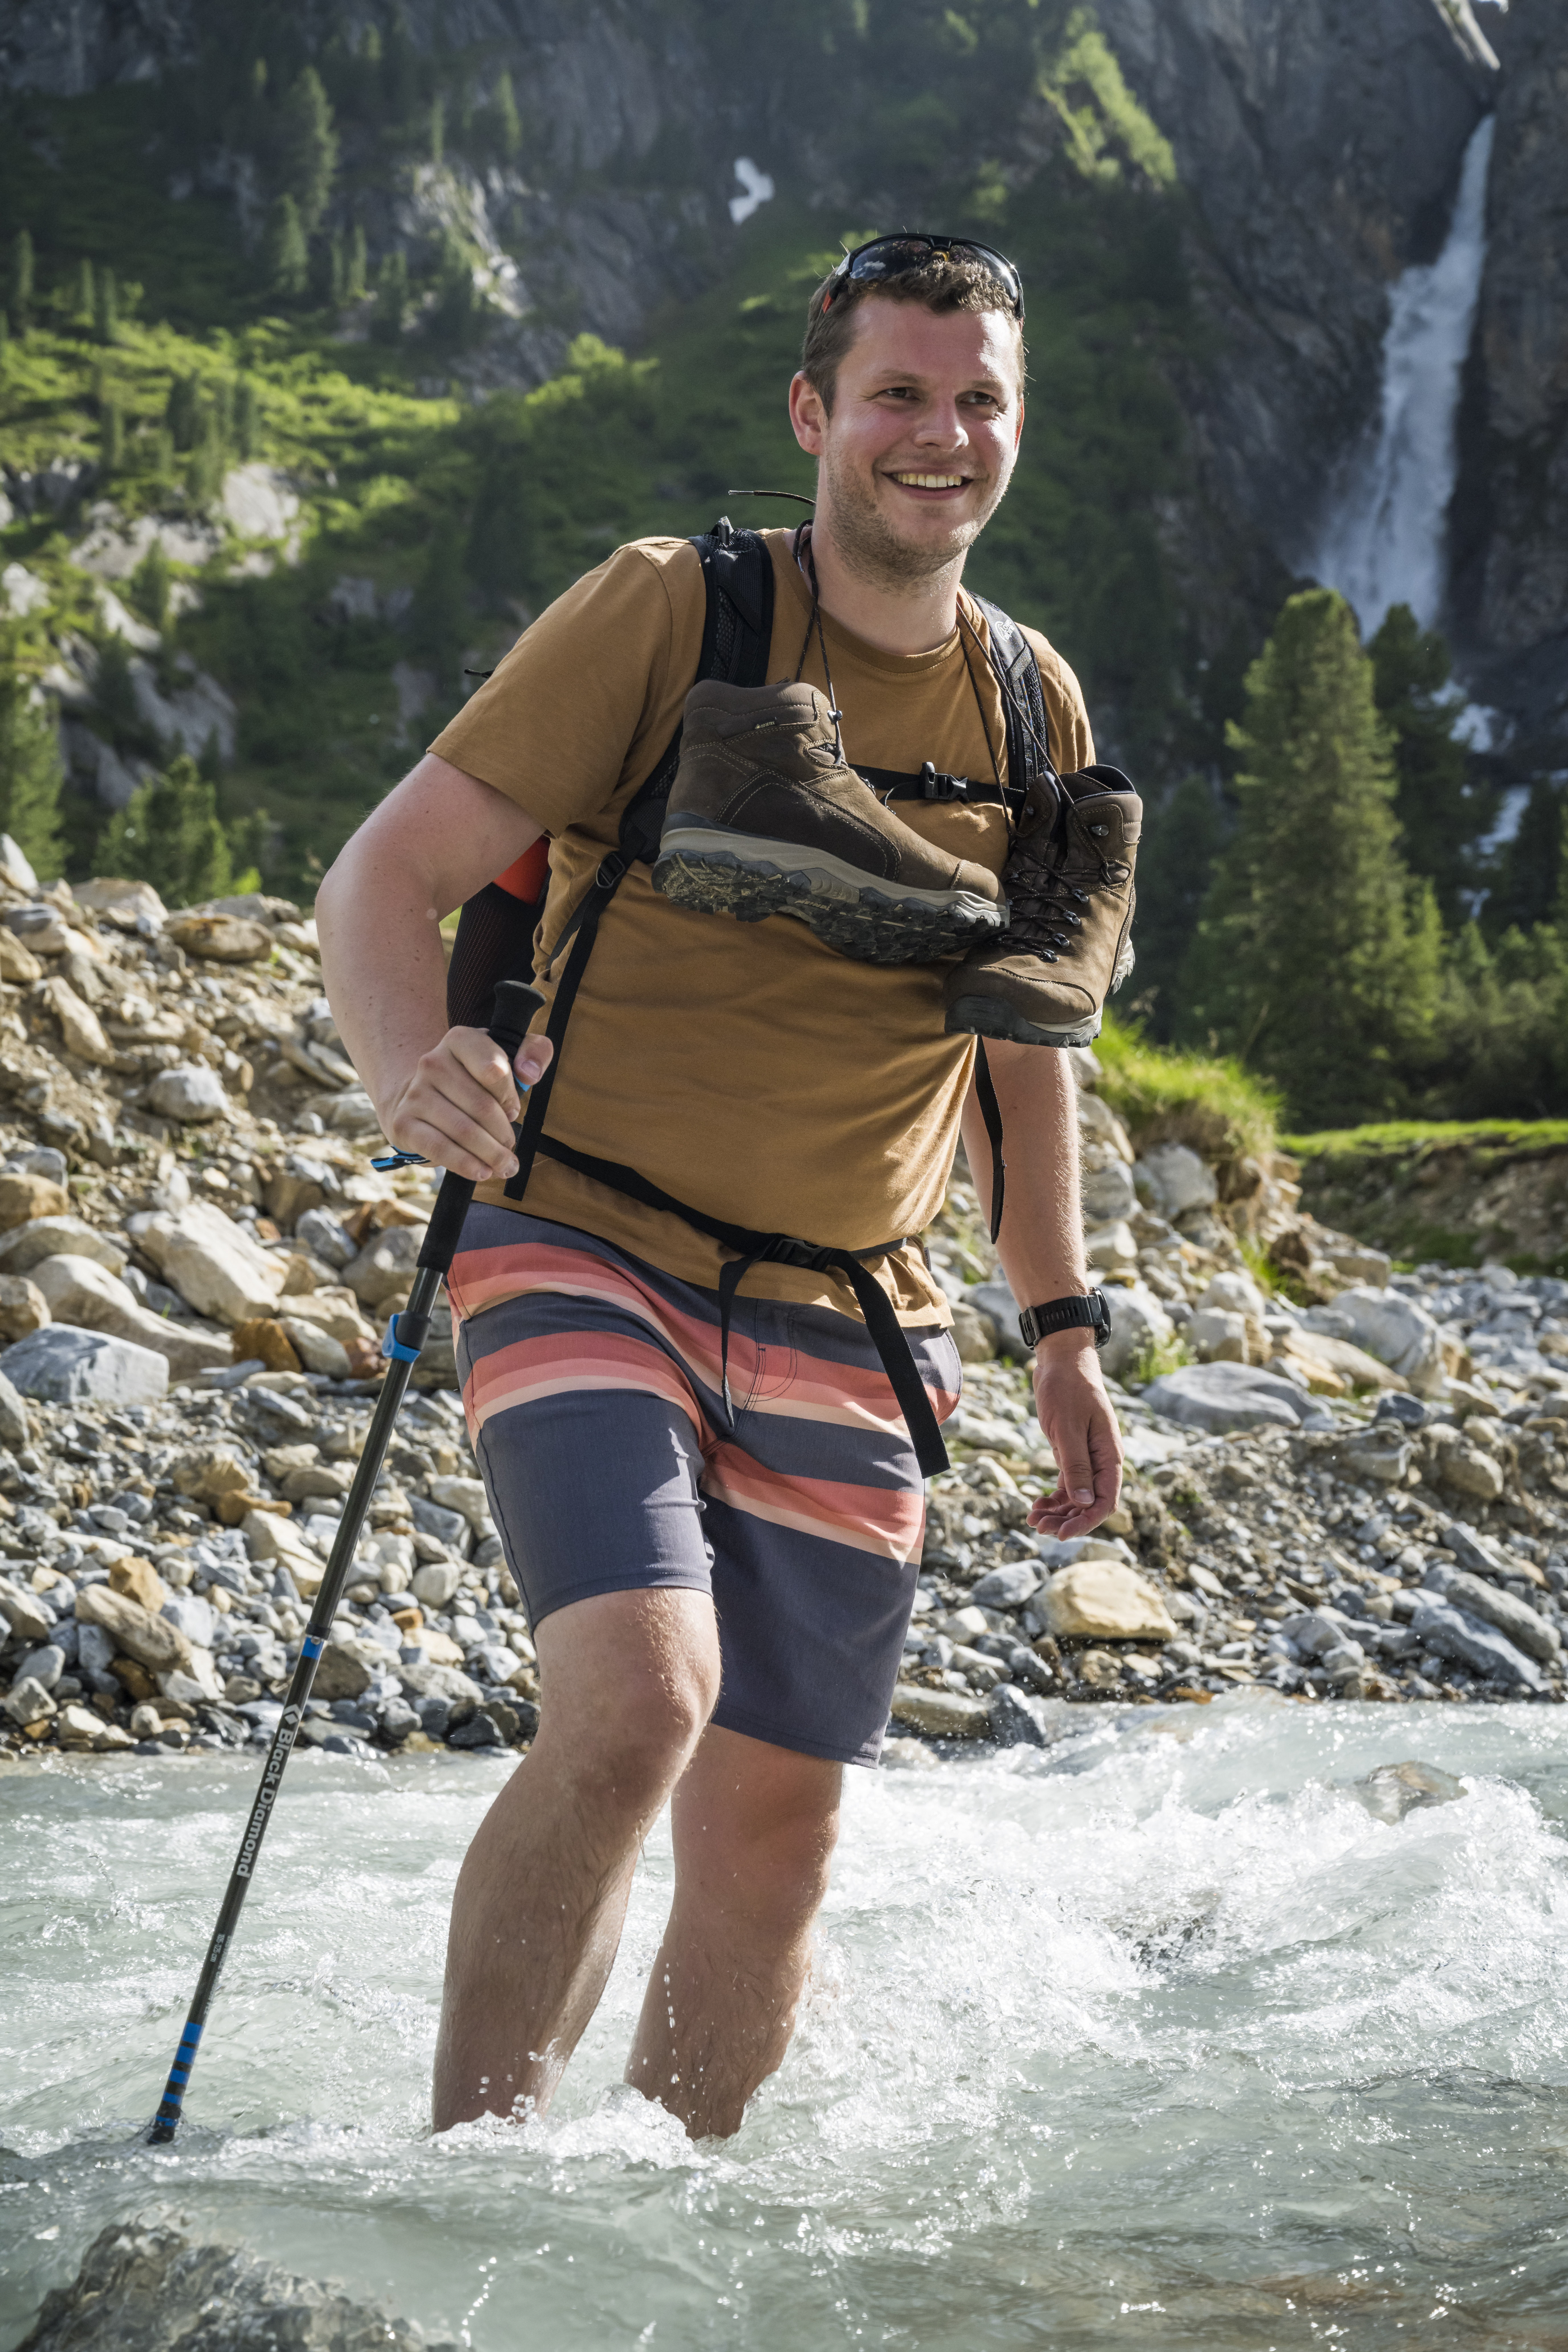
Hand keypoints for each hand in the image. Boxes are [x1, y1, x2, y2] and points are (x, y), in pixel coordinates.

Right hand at [380, 1027, 553, 1183]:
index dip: (510, 1098)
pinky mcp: (404, 1123)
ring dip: (491, 1155)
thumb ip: (534, 1051)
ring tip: (505, 1166)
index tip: (512, 1110)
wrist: (421, 1096)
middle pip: (482, 1107)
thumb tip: (529, 1073)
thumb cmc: (474, 1079)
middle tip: (510, 1146)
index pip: (494, 1070)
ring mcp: (415, 1093)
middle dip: (504, 1134)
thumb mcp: (508, 1056)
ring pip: (464, 1131)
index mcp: (460, 1040)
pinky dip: (466, 1164)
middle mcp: (432, 1062)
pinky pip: (440, 1148)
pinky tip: (482, 1171)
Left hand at [1027, 1334, 1123, 1541]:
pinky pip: (1067, 1485)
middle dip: (1067, 1520)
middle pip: (1090, 1504)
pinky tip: (1036, 1505)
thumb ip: (1077, 1465)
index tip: (1062, 1534)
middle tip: (1038, 1528)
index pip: (1106, 1500)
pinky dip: (1053, 1498)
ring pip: (1077, 1497)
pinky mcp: (1072, 1454)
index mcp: (1109, 1455)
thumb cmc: (1067, 1389)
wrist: (1060, 1362)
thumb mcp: (1068, 1427)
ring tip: (1032, 1520)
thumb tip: (1085, 1503)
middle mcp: (1101, 1460)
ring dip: (1057, 1512)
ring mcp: (1087, 1458)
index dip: (1087, 1522)